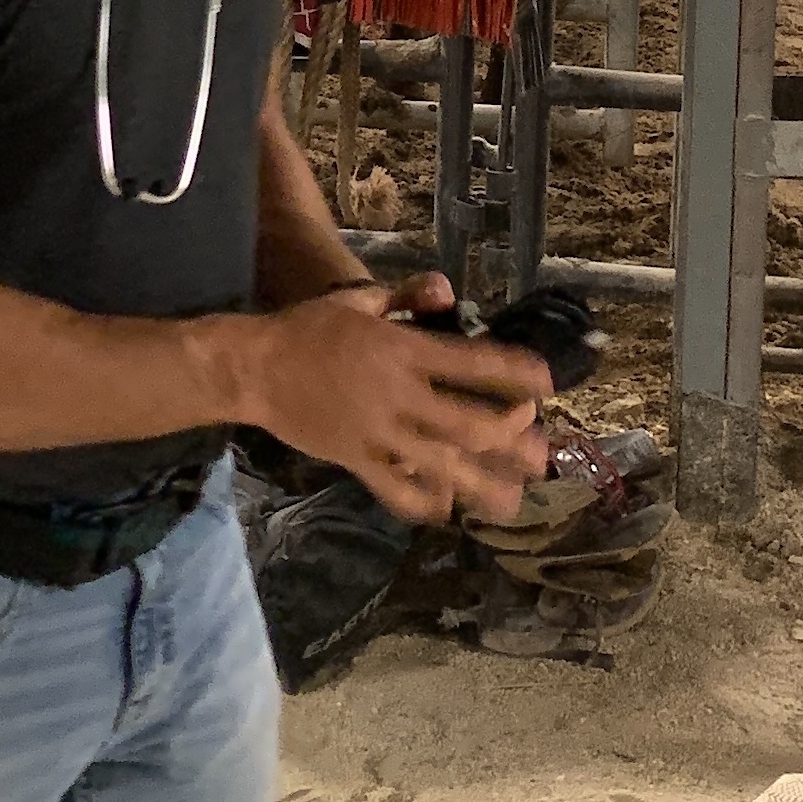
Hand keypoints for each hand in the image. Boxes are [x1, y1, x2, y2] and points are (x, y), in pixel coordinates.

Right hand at [236, 281, 549, 527]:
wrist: (255, 368)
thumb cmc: (310, 329)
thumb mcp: (359, 300)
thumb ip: (406, 296)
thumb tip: (447, 290)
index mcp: (402, 351)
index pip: (471, 361)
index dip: (514, 373)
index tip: (547, 382)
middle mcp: (398, 395)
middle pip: (468, 423)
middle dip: (511, 440)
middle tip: (540, 452)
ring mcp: (378, 433)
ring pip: (440, 465)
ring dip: (481, 484)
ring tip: (512, 501)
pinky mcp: (356, 459)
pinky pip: (395, 489)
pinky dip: (423, 503)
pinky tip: (445, 511)